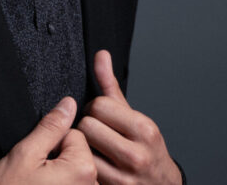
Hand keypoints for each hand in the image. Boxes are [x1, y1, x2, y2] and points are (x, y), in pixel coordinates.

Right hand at [0, 96, 97, 184]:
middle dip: (58, 160)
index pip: (75, 135)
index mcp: (82, 169)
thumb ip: (50, 127)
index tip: (39, 160)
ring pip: (76, 172)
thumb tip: (69, 103)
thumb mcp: (25, 154)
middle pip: (78, 154)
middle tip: (37, 176)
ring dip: (59, 176)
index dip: (52, 143)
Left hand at [78, 50, 180, 184]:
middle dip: (87, 127)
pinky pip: (83, 170)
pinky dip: (84, 165)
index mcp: (144, 129)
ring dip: (82, 147)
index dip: (95, 109)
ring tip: (94, 148)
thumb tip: (101, 55)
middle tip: (96, 133)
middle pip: (87, 126)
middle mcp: (136, 154)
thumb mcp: (133, 116)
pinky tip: (94, 162)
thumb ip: (111, 86)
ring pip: (81, 149)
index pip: (99, 105)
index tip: (101, 116)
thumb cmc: (145, 148)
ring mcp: (124, 177)